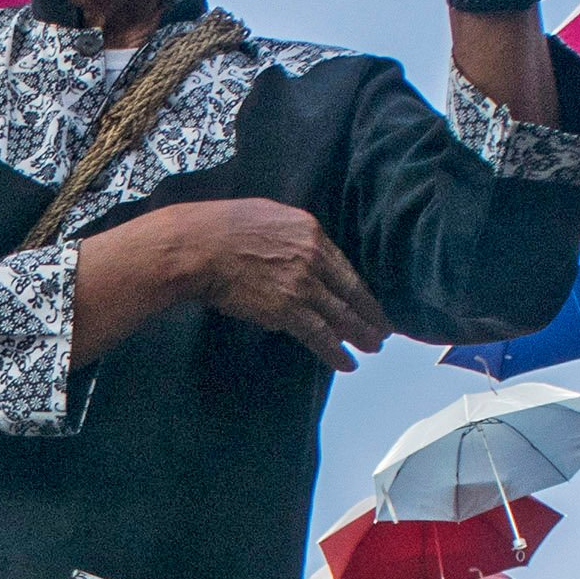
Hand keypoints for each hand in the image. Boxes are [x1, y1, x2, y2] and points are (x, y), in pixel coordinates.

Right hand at [154, 200, 392, 367]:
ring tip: (373, 349)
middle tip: (382, 331)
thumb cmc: (218, 228)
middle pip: (351, 292)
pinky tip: (346, 363)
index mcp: (310, 231)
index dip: (359, 289)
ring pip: (341, 315)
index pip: (344, 266)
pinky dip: (336, 352)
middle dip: (370, 315)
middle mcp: (314, 257)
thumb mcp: (266, 215)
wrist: (197, 247)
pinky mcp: (288, 309)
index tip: (367, 302)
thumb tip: (296, 252)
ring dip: (360, 336)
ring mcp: (303, 284)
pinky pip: (320, 335)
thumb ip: (289, 235)